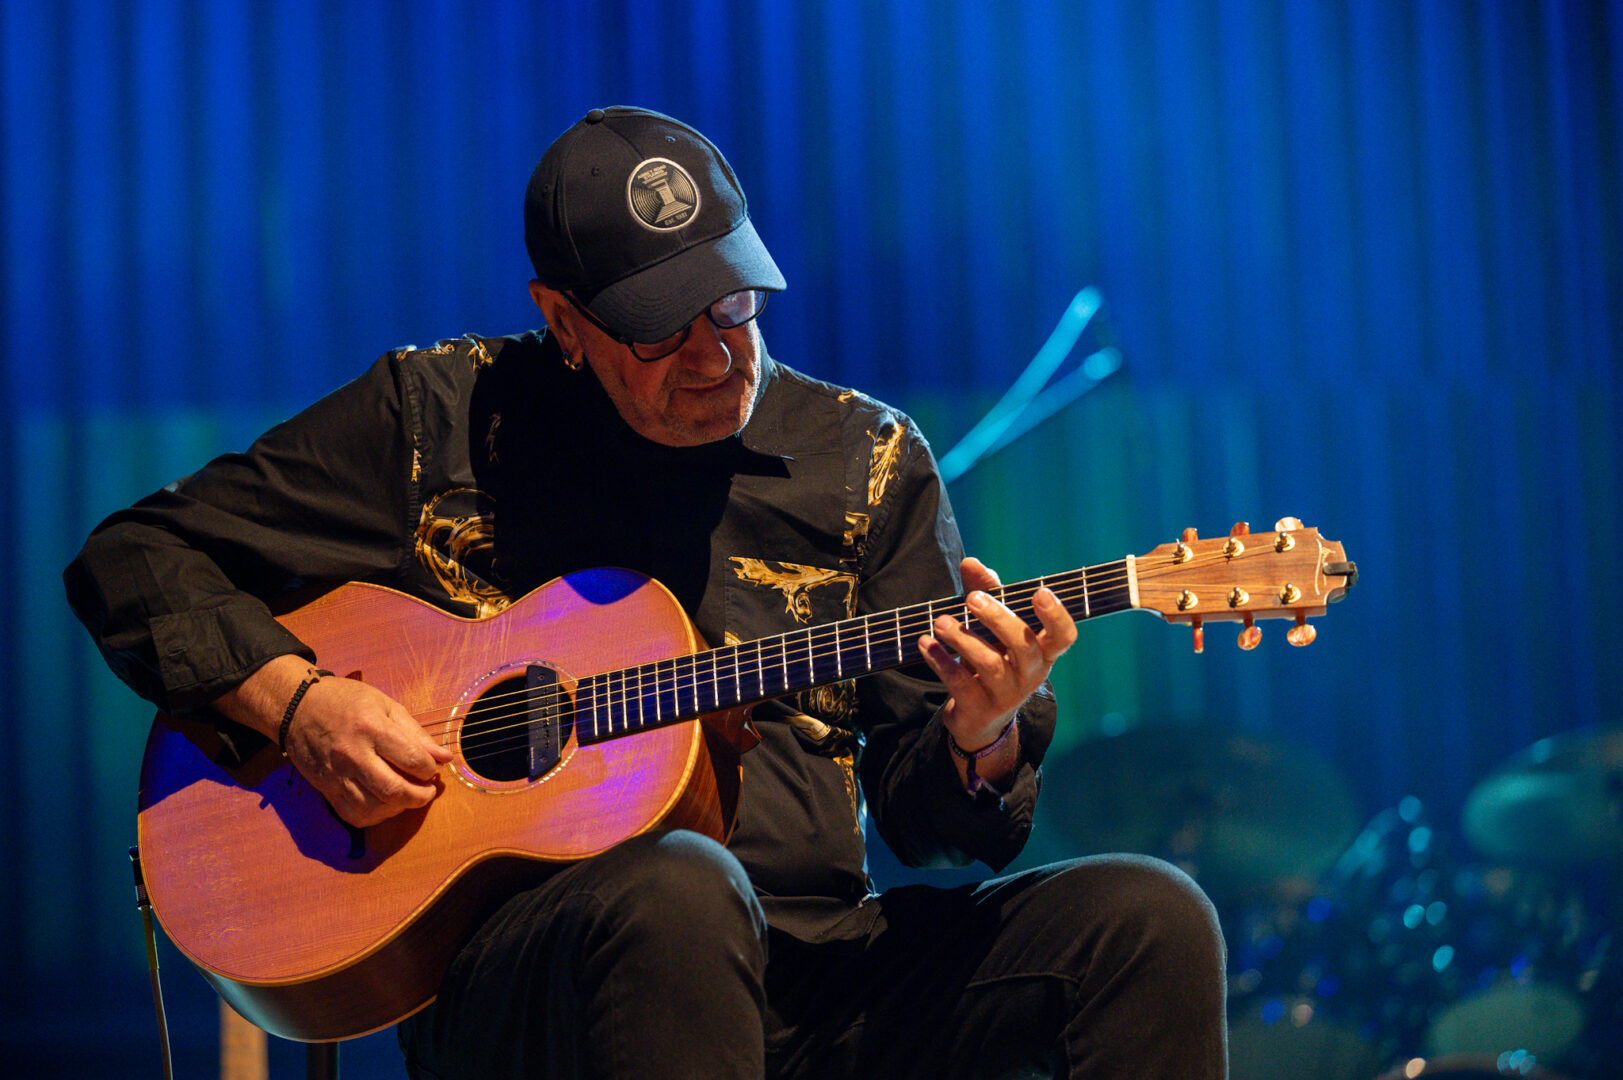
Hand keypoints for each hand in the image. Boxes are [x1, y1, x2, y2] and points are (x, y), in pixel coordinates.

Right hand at [216, 654, 452, 826]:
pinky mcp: (326, 790)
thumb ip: (415, 733)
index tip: (432, 767)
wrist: (296, 708)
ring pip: (375, 808)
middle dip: (421, 796)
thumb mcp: (385, 705)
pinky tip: (385, 804)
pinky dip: (376, 816)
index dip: (430, 768)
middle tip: (428, 789)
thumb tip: (444, 757)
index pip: (412, 759)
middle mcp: (353, 755)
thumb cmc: (345, 701)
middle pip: (395, 791)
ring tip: (408, 795)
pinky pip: (354, 815)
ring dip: (400, 808)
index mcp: (371, 728)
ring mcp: (337, 776)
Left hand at [917, 557, 1076, 774]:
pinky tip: (925, 643)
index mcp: (1043, 652)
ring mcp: (1007, 695)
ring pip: (989, 664)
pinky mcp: (980, 710)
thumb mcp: (992, 627)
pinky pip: (960, 683)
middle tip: (971, 598)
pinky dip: (941, 661)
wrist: (979, 717)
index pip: (1064, 636)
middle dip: (997, 618)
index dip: (1057, 615)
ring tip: (940, 621)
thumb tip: (970, 562)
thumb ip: (984, 591)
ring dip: (962, 639)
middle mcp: (1031, 674)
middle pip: (1023, 645)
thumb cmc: (993, 657)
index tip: (1040, 592)